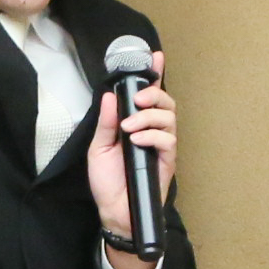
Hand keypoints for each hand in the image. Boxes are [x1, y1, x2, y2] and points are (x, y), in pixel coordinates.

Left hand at [86, 48, 176, 247]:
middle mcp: (152, 132)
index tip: (155, 57)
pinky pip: (168, 140)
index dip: (155, 75)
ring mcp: (161, 146)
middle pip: (166, 102)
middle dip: (153, 94)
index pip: (149, 97)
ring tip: (129, 126)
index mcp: (136, 125)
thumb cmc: (108, 181)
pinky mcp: (167, 162)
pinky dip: (152, 136)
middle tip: (136, 100)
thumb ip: (106, 122)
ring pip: (169, 118)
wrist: (114, 211)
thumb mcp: (99, 147)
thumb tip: (111, 95)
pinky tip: (136, 141)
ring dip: (149, 116)